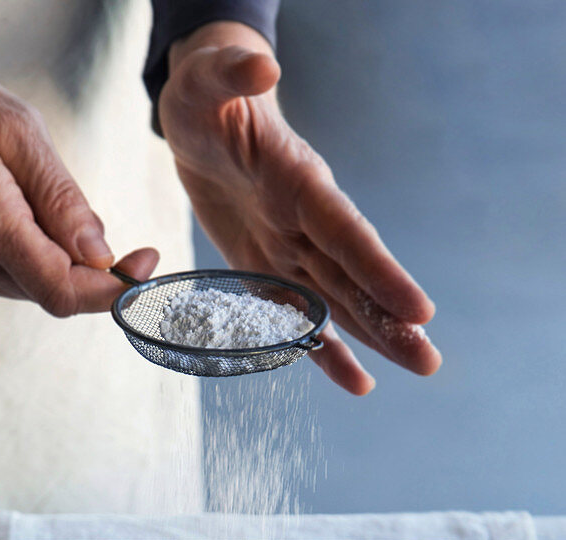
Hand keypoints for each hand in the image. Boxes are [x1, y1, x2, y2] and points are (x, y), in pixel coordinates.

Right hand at [0, 12, 156, 314]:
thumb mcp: (14, 125)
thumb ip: (62, 198)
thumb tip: (102, 257)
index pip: (62, 290)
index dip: (113, 290)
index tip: (145, 265)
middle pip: (48, 291)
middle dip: (79, 264)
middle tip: (82, 218)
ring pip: (23, 288)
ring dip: (42, 257)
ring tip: (14, 198)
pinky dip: (11, 257)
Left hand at [159, 23, 441, 393]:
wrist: (203, 115)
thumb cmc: (206, 93)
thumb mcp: (208, 78)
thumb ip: (231, 73)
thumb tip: (261, 65)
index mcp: (301, 182)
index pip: (347, 233)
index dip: (380, 272)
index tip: (418, 310)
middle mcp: (306, 220)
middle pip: (354, 278)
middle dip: (390, 320)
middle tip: (428, 361)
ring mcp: (291, 248)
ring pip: (337, 300)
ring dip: (373, 337)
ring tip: (413, 368)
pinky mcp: (267, 268)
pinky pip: (297, 314)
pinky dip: (322, 348)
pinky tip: (355, 380)